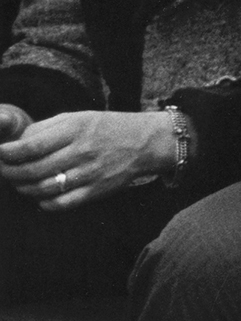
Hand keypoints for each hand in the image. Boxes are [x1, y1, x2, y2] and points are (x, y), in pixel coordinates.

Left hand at [0, 111, 177, 209]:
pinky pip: (61, 203)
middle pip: (33, 170)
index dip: (8, 153)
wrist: (147, 142)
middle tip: (2, 170)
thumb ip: (48, 127)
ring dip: (23, 188)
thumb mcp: (80, 117)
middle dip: (9, 172)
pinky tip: (40, 196)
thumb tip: (18, 142)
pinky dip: (44, 203)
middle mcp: (82, 151)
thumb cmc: (108, 127)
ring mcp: (90, 173)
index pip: (32, 146)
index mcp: (76, 129)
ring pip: (43, 188)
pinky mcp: (97, 191)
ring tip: (18, 183)